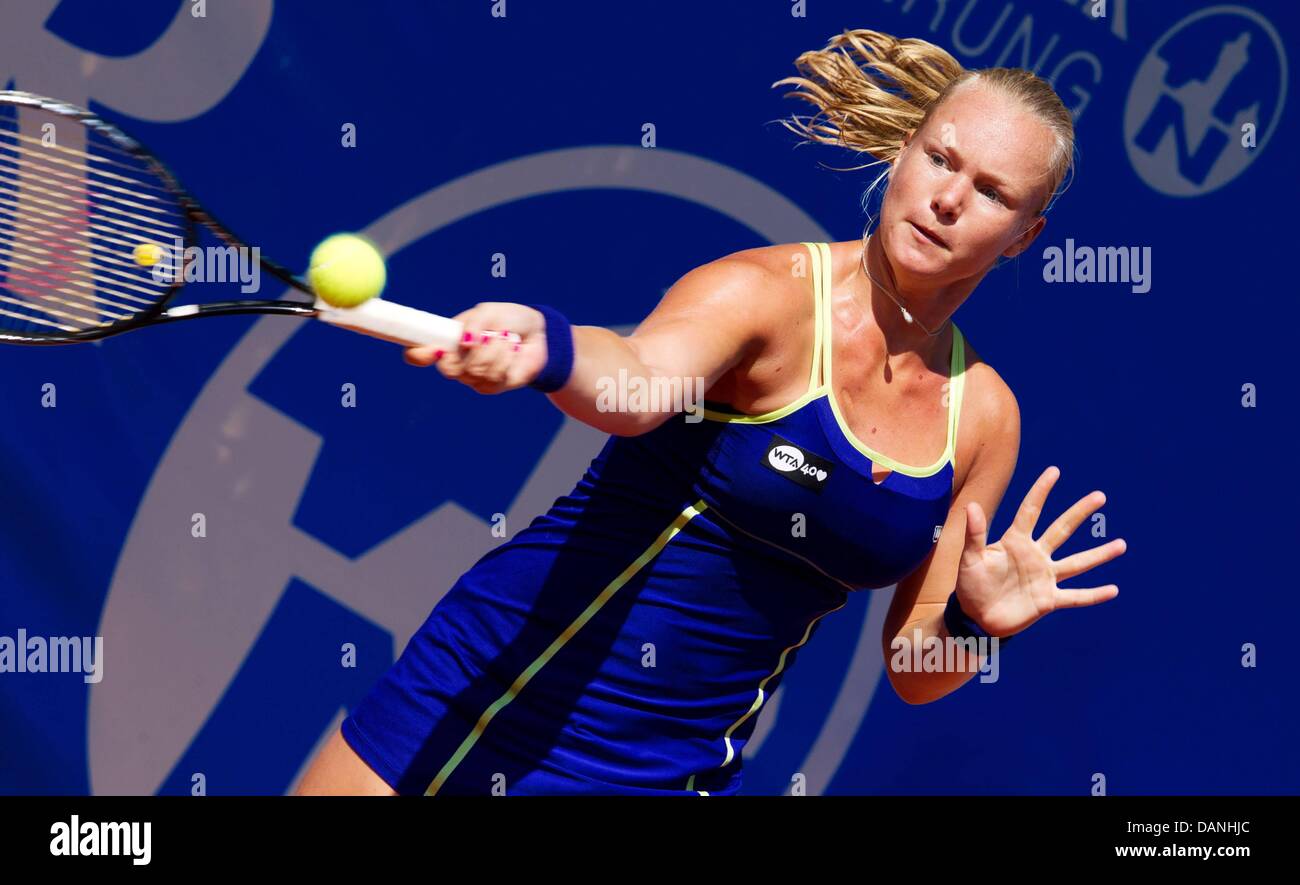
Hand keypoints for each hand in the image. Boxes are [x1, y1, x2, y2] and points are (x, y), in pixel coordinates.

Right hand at [403, 302, 547, 393]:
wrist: (537, 333)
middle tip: (488, 336)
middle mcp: (456, 362)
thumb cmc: (508, 319)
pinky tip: (513, 352)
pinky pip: (494, 378)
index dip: (418, 355)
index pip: (418, 354)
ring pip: (476, 372)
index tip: (433, 350)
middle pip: (449, 370)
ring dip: (496, 351)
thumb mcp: (490, 312)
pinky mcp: (492, 387)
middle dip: (473, 351)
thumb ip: (475, 323)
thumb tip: (467, 343)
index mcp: (447, 341)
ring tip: (505, 339)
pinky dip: (506, 359)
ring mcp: (472, 377)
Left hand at [955, 465, 1125, 638]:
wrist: (976, 617)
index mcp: (1015, 542)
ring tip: (1121, 544)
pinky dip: (1094, 595)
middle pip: (1061, 529)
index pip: (1031, 511)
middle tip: (1099, 496)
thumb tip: (971, 505)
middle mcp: (1035, 555)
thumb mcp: (970, 558)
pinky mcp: (1048, 600)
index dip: (1041, 491)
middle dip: (1079, 513)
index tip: (1054, 471)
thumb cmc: (971, 585)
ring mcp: (1045, 577)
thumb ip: (975, 534)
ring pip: (1077, 563)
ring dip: (1099, 555)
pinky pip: (1076, 596)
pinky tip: (1113, 590)